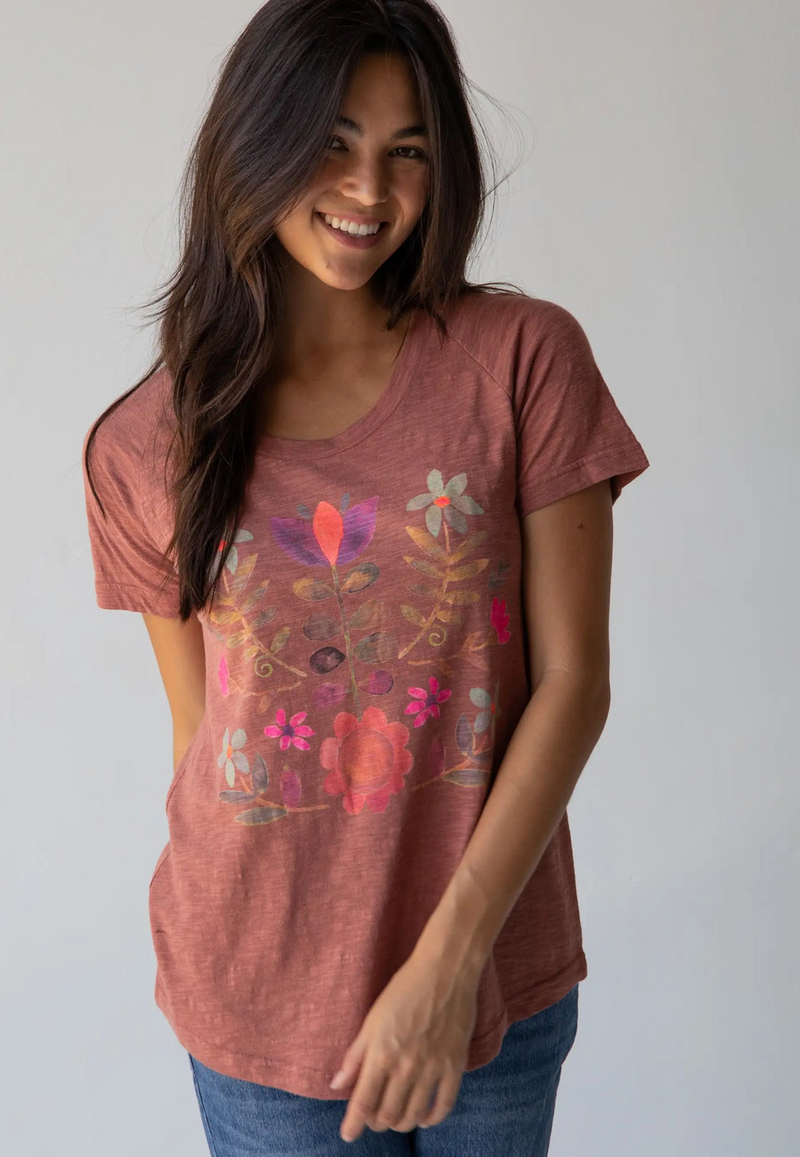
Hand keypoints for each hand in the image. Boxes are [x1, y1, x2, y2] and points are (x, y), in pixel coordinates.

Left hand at [330, 948, 480, 1141]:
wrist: (445, 970)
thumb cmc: (404, 989)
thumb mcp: (372, 1019)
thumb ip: (355, 1055)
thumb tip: (337, 1084)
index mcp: (382, 1054)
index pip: (363, 1102)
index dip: (353, 1124)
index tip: (348, 1135)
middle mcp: (406, 1067)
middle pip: (388, 1114)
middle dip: (376, 1123)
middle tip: (372, 1120)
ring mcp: (432, 1068)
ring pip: (414, 1114)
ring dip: (401, 1123)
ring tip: (395, 1119)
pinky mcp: (454, 1065)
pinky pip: (444, 1104)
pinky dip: (433, 1118)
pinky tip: (425, 1118)